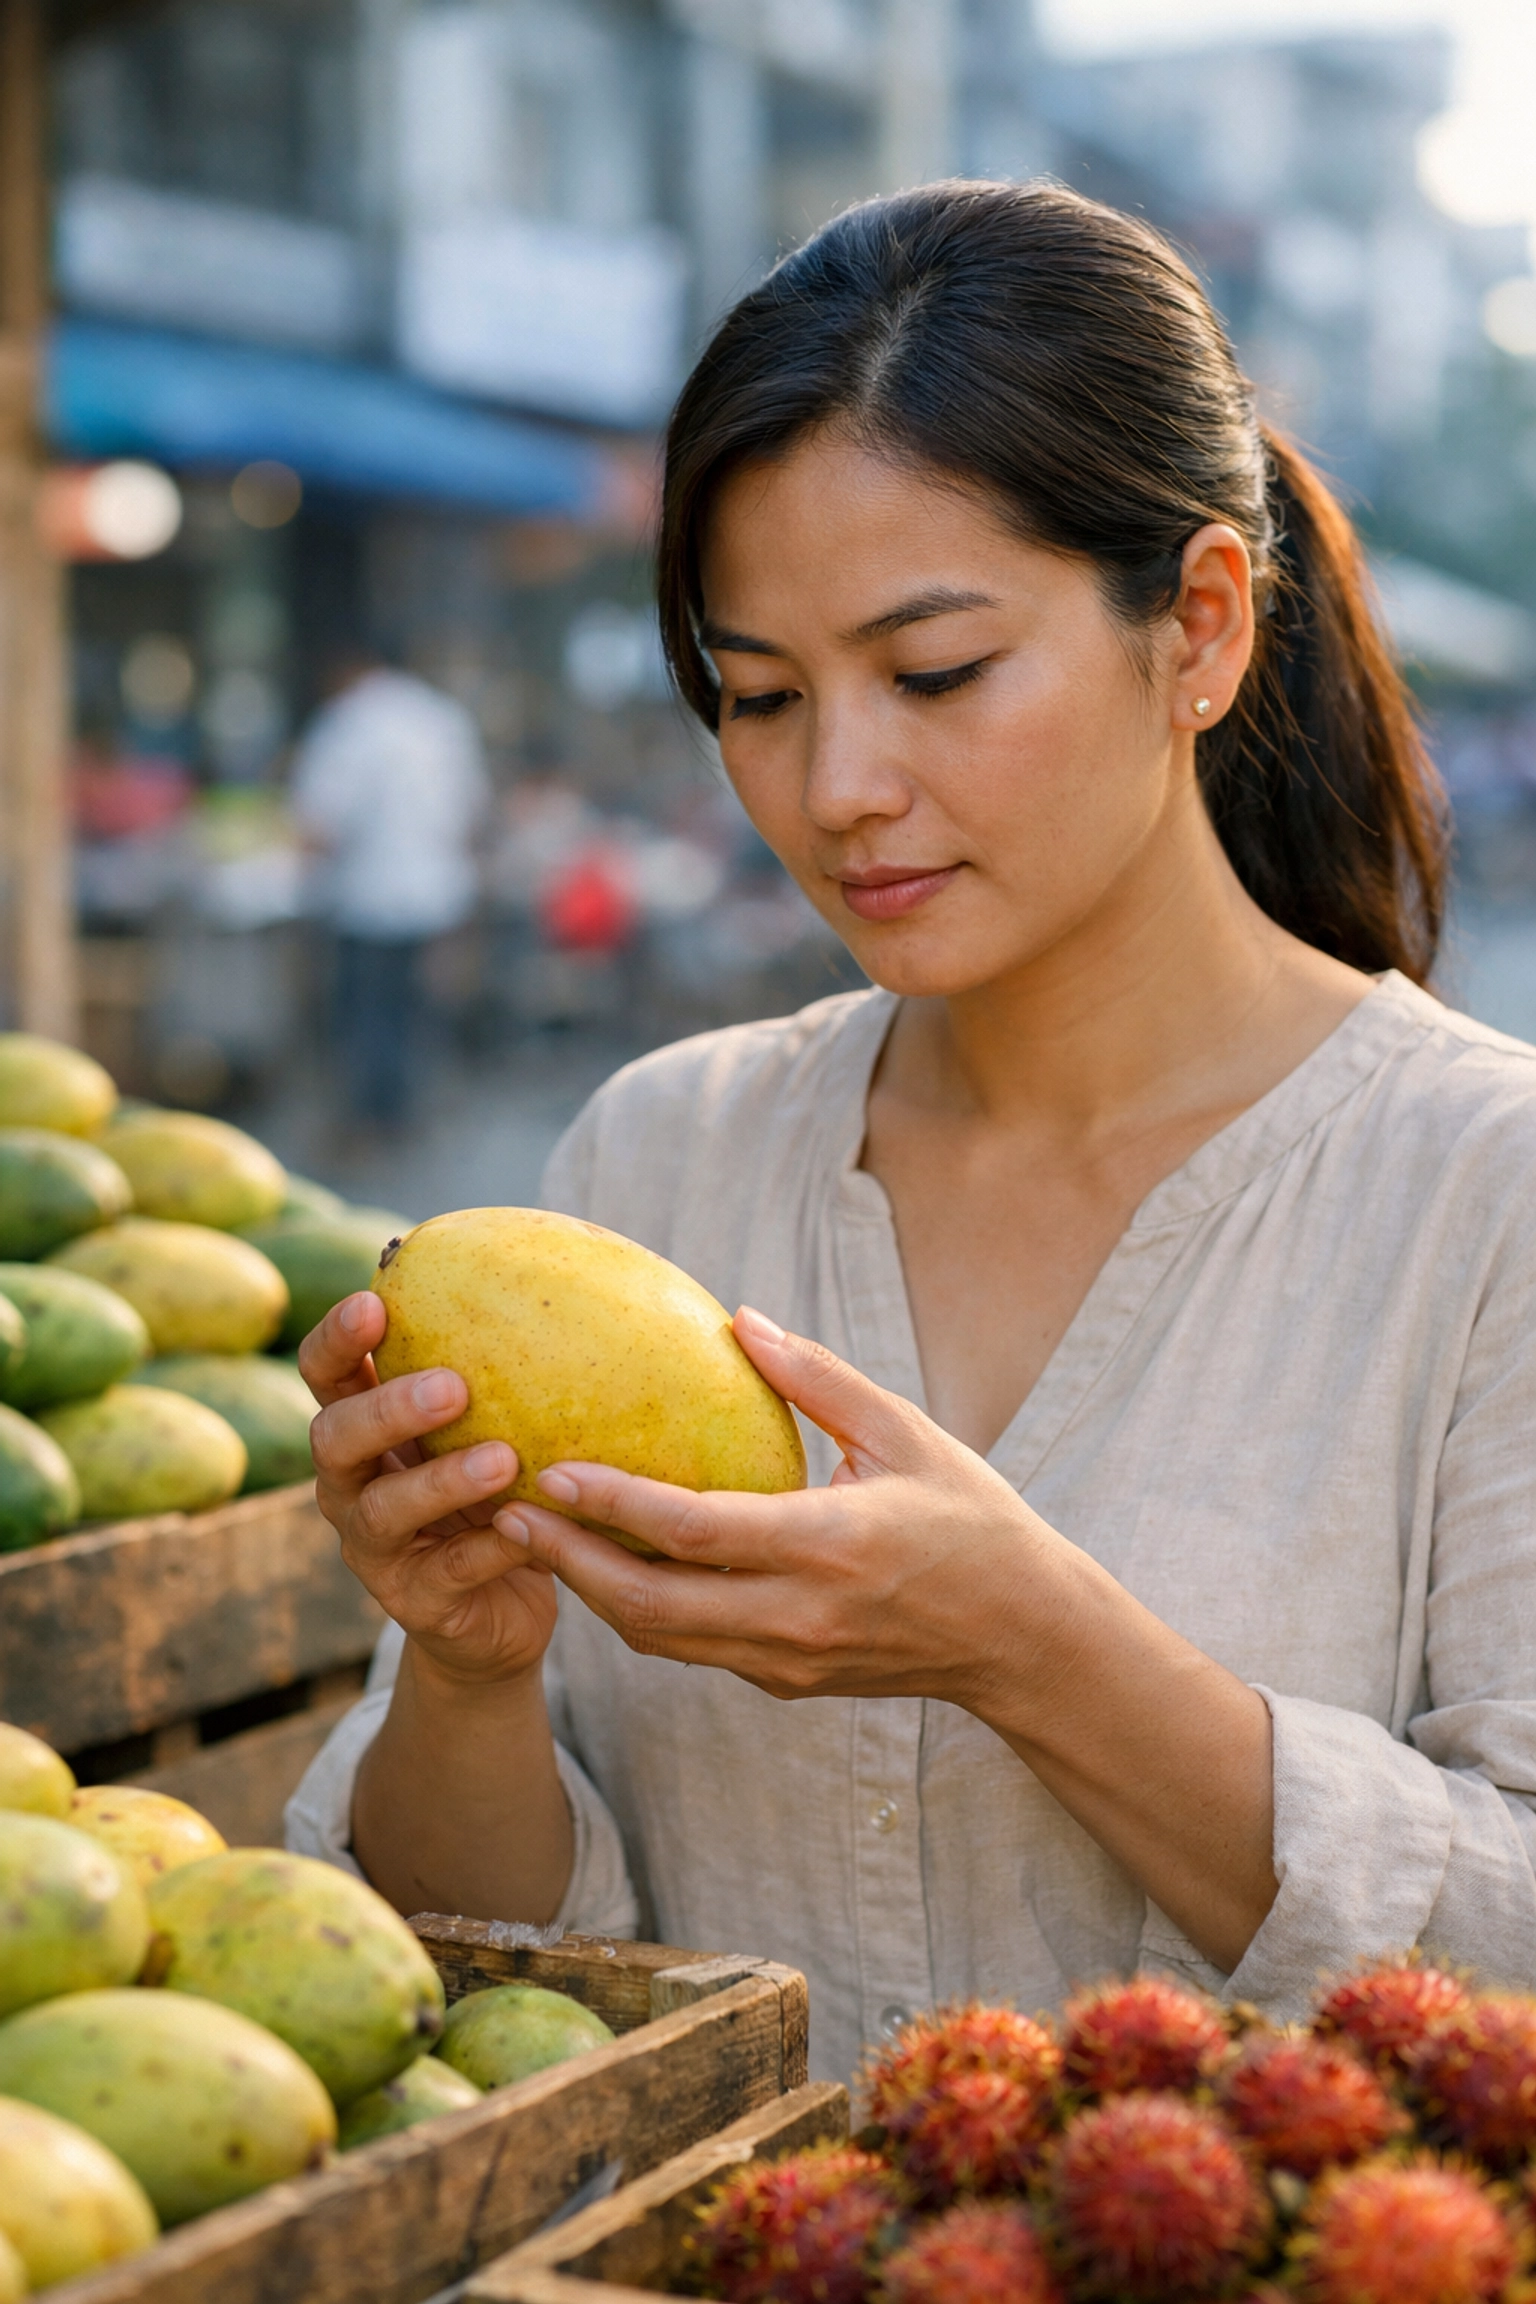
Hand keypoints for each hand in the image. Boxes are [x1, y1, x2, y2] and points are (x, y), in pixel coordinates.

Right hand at [301, 1293, 558, 1688]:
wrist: (498, 1614)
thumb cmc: (499, 1493)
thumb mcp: (493, 1428)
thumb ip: (503, 1372)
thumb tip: (577, 1265)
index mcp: (363, 1428)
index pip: (325, 1373)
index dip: (337, 1338)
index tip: (376, 1302)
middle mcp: (351, 1484)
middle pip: (334, 1438)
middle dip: (387, 1409)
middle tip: (453, 1386)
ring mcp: (374, 1549)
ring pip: (382, 1510)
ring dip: (440, 1480)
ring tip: (502, 1458)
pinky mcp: (412, 1603)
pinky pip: (446, 1573)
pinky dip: (488, 1548)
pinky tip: (528, 1526)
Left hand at [490, 1306, 1078, 1710]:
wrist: (1024, 1638)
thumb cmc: (972, 1520)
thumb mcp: (907, 1434)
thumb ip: (819, 1379)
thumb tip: (741, 1320)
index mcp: (827, 1545)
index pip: (693, 1530)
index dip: (614, 1501)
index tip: (552, 1466)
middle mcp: (796, 1614)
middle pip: (648, 1603)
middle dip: (567, 1559)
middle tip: (504, 1509)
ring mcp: (787, 1659)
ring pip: (657, 1638)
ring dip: (590, 1591)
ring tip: (534, 1535)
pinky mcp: (785, 1681)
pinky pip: (690, 1649)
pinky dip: (639, 1612)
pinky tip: (607, 1565)